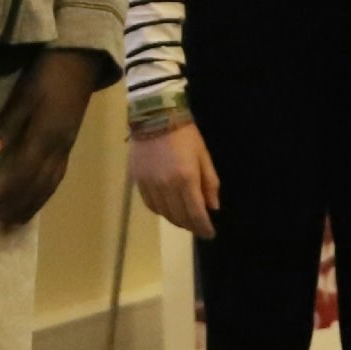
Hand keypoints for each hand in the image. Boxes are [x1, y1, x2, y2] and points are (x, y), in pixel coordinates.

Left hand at [0, 48, 101, 231]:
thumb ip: (8, 123)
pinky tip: (31, 204)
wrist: (80, 61)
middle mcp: (59, 148)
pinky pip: (55, 179)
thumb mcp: (24, 93)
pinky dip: (42, 196)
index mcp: (47, 134)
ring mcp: (66, 148)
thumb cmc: (47, 73)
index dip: (6, 193)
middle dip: (16, 207)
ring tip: (10, 225)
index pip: (24, 172)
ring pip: (49, 186)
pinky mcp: (68, 146)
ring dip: (29, 207)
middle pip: (38, 186)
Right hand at [129, 119, 219, 237]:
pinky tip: (168, 209)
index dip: (204, 227)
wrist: (155, 115)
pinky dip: (161, 211)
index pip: (196, 213)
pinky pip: (150, 204)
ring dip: (176, 220)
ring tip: (185, 220)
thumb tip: (212, 207)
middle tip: (199, 228)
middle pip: (179, 217)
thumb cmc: (185, 134)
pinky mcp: (138, 181)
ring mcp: (150, 185)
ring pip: (164, 213)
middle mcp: (166, 186)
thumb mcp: (203, 155)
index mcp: (186, 179)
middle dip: (191, 226)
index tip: (210, 234)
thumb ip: (209, 183)